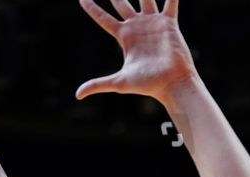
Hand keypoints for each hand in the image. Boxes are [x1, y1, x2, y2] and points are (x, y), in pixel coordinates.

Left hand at [76, 0, 196, 102]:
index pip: (103, 18)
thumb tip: (78, 95)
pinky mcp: (168, 23)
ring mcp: (152, 23)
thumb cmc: (147, 85)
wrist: (171, 83)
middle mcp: (137, 26)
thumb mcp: (119, 82)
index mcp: (124, 37)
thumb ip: (98, 84)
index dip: (92, 8)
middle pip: (121, 2)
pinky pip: (170, 2)